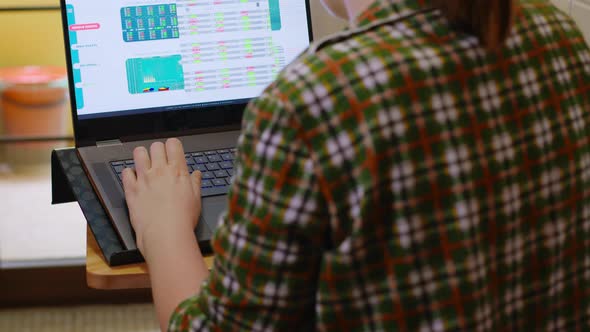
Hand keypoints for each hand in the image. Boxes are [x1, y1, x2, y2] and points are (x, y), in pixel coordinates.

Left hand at [121, 138, 201, 258]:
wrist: (165, 234)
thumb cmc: (183, 220)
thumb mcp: (196, 199)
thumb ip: (195, 183)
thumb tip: (196, 174)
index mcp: (177, 171)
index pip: (173, 144)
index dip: (173, 146)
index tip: (172, 153)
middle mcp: (159, 171)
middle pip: (156, 146)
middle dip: (158, 150)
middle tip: (160, 161)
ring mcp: (143, 179)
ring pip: (138, 153)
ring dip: (142, 156)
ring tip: (145, 165)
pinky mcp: (131, 190)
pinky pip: (126, 172)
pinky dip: (129, 173)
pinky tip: (135, 180)